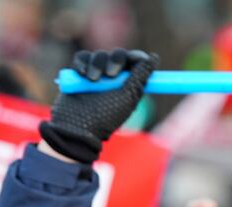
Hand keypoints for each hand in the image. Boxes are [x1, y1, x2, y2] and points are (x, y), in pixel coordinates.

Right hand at [40, 48, 155, 164]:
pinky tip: (83, 75)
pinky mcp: (78, 72)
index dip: (137, 57)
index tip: (137, 59)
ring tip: (93, 80)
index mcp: (127, 83)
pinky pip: (82, 57)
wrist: (78, 127)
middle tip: (111, 74)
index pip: (135, 61)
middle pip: (118, 55)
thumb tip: (153, 59)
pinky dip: (82, 63)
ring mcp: (95, 73)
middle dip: (116, 60)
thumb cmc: (106, 116)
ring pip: (99, 55)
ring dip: (97, 64)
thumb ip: (140, 77)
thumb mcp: (127, 97)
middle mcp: (112, 77)